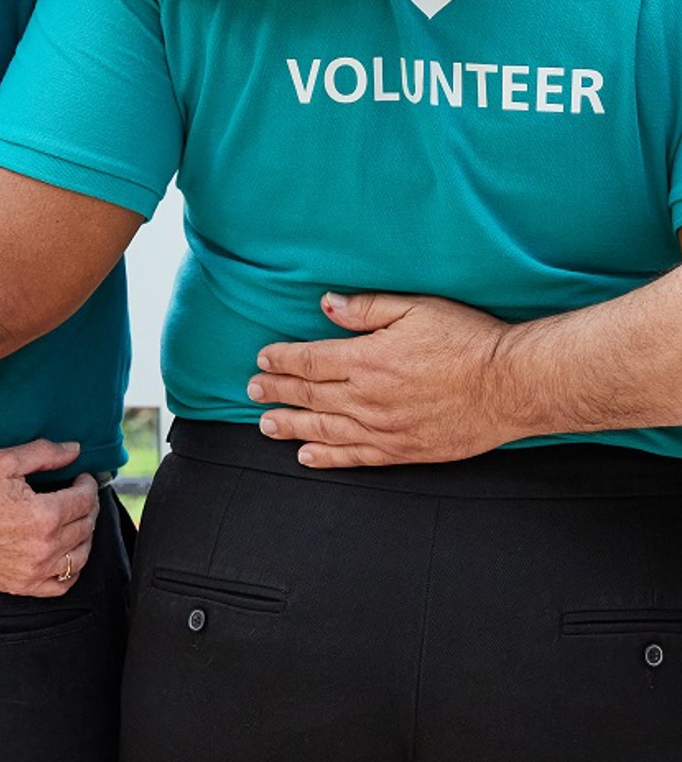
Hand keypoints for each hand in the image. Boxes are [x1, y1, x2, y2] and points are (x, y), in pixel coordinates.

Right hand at [0, 440, 98, 595]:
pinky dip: (71, 571)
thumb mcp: (4, 462)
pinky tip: (67, 555)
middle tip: (79, 495)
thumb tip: (74, 450)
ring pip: (80, 557)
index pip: (85, 500)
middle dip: (88, 506)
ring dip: (85, 536)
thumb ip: (45, 453)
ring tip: (76, 521)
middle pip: (86, 526)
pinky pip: (61, 586)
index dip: (88, 484)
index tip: (82, 477)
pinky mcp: (21, 586)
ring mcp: (33, 571)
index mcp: (44, 515)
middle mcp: (44, 547)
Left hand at [248, 292, 516, 466]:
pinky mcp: (402, 450)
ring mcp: (383, 428)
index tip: (262, 360)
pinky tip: (307, 456)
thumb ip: (368, 309)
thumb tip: (327, 305)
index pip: (311, 360)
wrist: (509, 384)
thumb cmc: (467, 340)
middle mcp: (368, 397)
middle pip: (310, 395)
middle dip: (277, 392)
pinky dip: (326, 457)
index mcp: (368, 358)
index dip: (282, 361)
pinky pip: (354, 456)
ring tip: (266, 424)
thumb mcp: (417, 308)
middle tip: (251, 391)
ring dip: (291, 425)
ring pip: (324, 428)